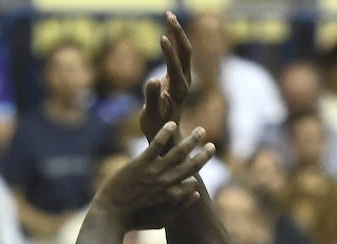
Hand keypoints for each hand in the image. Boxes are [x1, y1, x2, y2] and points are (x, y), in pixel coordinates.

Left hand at [94, 123, 211, 230]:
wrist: (110, 215)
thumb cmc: (134, 220)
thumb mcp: (161, 221)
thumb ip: (179, 209)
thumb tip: (196, 193)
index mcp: (171, 197)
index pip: (191, 184)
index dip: (196, 175)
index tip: (198, 167)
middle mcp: (166, 183)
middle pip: (191, 167)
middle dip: (204, 156)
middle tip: (212, 146)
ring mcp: (153, 172)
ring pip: (178, 153)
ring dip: (192, 141)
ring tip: (201, 131)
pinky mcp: (140, 164)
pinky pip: (156, 145)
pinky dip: (165, 134)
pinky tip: (172, 124)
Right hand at [140, 12, 192, 145]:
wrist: (167, 136)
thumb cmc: (157, 128)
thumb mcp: (150, 116)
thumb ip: (151, 98)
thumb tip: (152, 80)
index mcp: (178, 90)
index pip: (176, 66)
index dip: (170, 52)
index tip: (162, 37)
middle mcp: (184, 82)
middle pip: (185, 52)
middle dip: (178, 33)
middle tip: (169, 15)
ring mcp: (183, 79)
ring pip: (184, 51)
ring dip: (177, 33)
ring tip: (169, 15)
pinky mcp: (178, 77)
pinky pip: (178, 55)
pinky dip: (174, 41)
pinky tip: (167, 31)